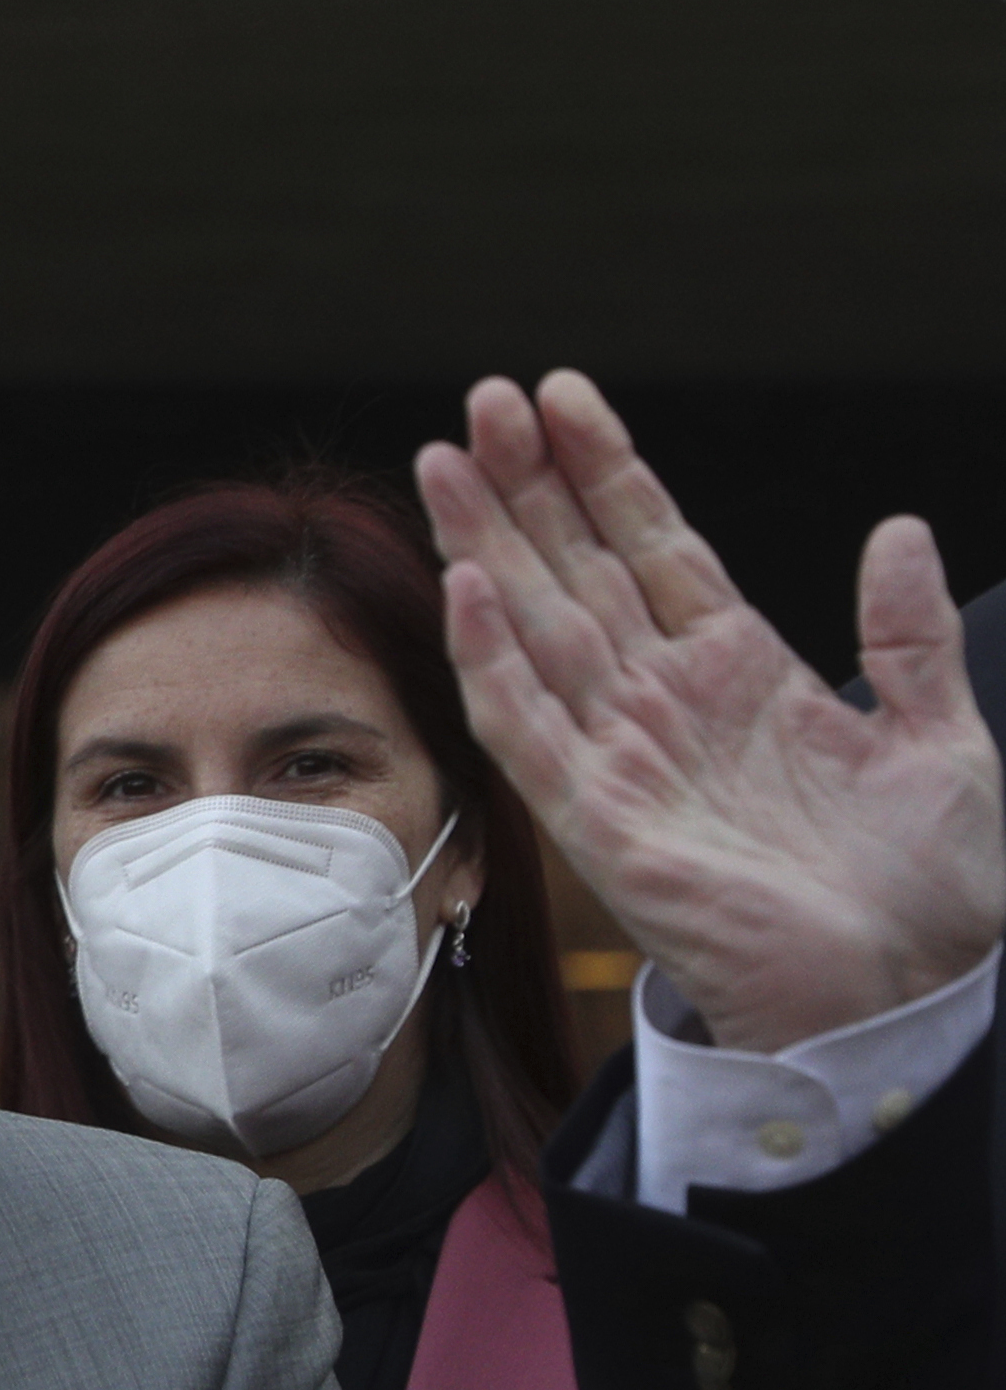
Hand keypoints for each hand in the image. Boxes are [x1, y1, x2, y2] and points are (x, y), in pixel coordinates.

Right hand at [418, 370, 1004, 1054]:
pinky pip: (530, 733)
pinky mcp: (604, 826)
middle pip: (579, 571)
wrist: (914, 994)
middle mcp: (669, 709)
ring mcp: (627, 763)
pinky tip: (467, 589)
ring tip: (445, 459)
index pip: (658, 548)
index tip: (564, 395)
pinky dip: (494, 662)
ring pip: (537, 631)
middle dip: (528, 484)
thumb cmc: (932, 893)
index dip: (609, 471)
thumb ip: (911, 639)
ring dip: (487, 546)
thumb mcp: (944, 738)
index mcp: (745, 678)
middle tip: (483, 397)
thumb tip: (899, 529)